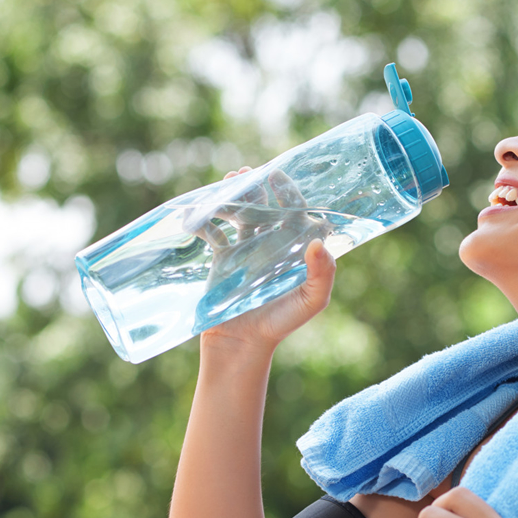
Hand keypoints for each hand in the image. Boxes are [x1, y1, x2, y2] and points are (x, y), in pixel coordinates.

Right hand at [197, 167, 337, 353]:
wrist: (242, 343)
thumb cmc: (281, 323)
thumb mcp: (310, 302)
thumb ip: (322, 275)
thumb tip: (319, 242)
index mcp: (294, 247)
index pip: (295, 210)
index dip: (288, 191)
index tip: (276, 176)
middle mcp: (271, 242)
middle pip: (264, 205)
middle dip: (255, 186)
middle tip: (246, 174)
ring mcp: (245, 247)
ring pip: (238, 212)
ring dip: (230, 197)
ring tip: (223, 188)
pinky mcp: (222, 256)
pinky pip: (212, 231)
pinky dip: (203, 220)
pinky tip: (195, 215)